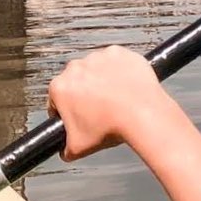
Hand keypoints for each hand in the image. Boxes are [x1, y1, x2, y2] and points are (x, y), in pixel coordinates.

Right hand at [47, 45, 169, 160]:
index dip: (66, 110)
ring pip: (96, 68)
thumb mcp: (77, 149)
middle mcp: (76, 67)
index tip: (78, 115)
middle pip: (76, 80)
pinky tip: (124, 84)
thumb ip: (64, 148)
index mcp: (60, 87)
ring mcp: (99, 56)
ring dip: (101, 78)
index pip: (57, 99)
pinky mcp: (120, 51)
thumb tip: (65, 148)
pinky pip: (116, 60)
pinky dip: (119, 69)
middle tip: (99, 107)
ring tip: (114, 96)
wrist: (143, 113)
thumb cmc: (111, 128)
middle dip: (84, 92)